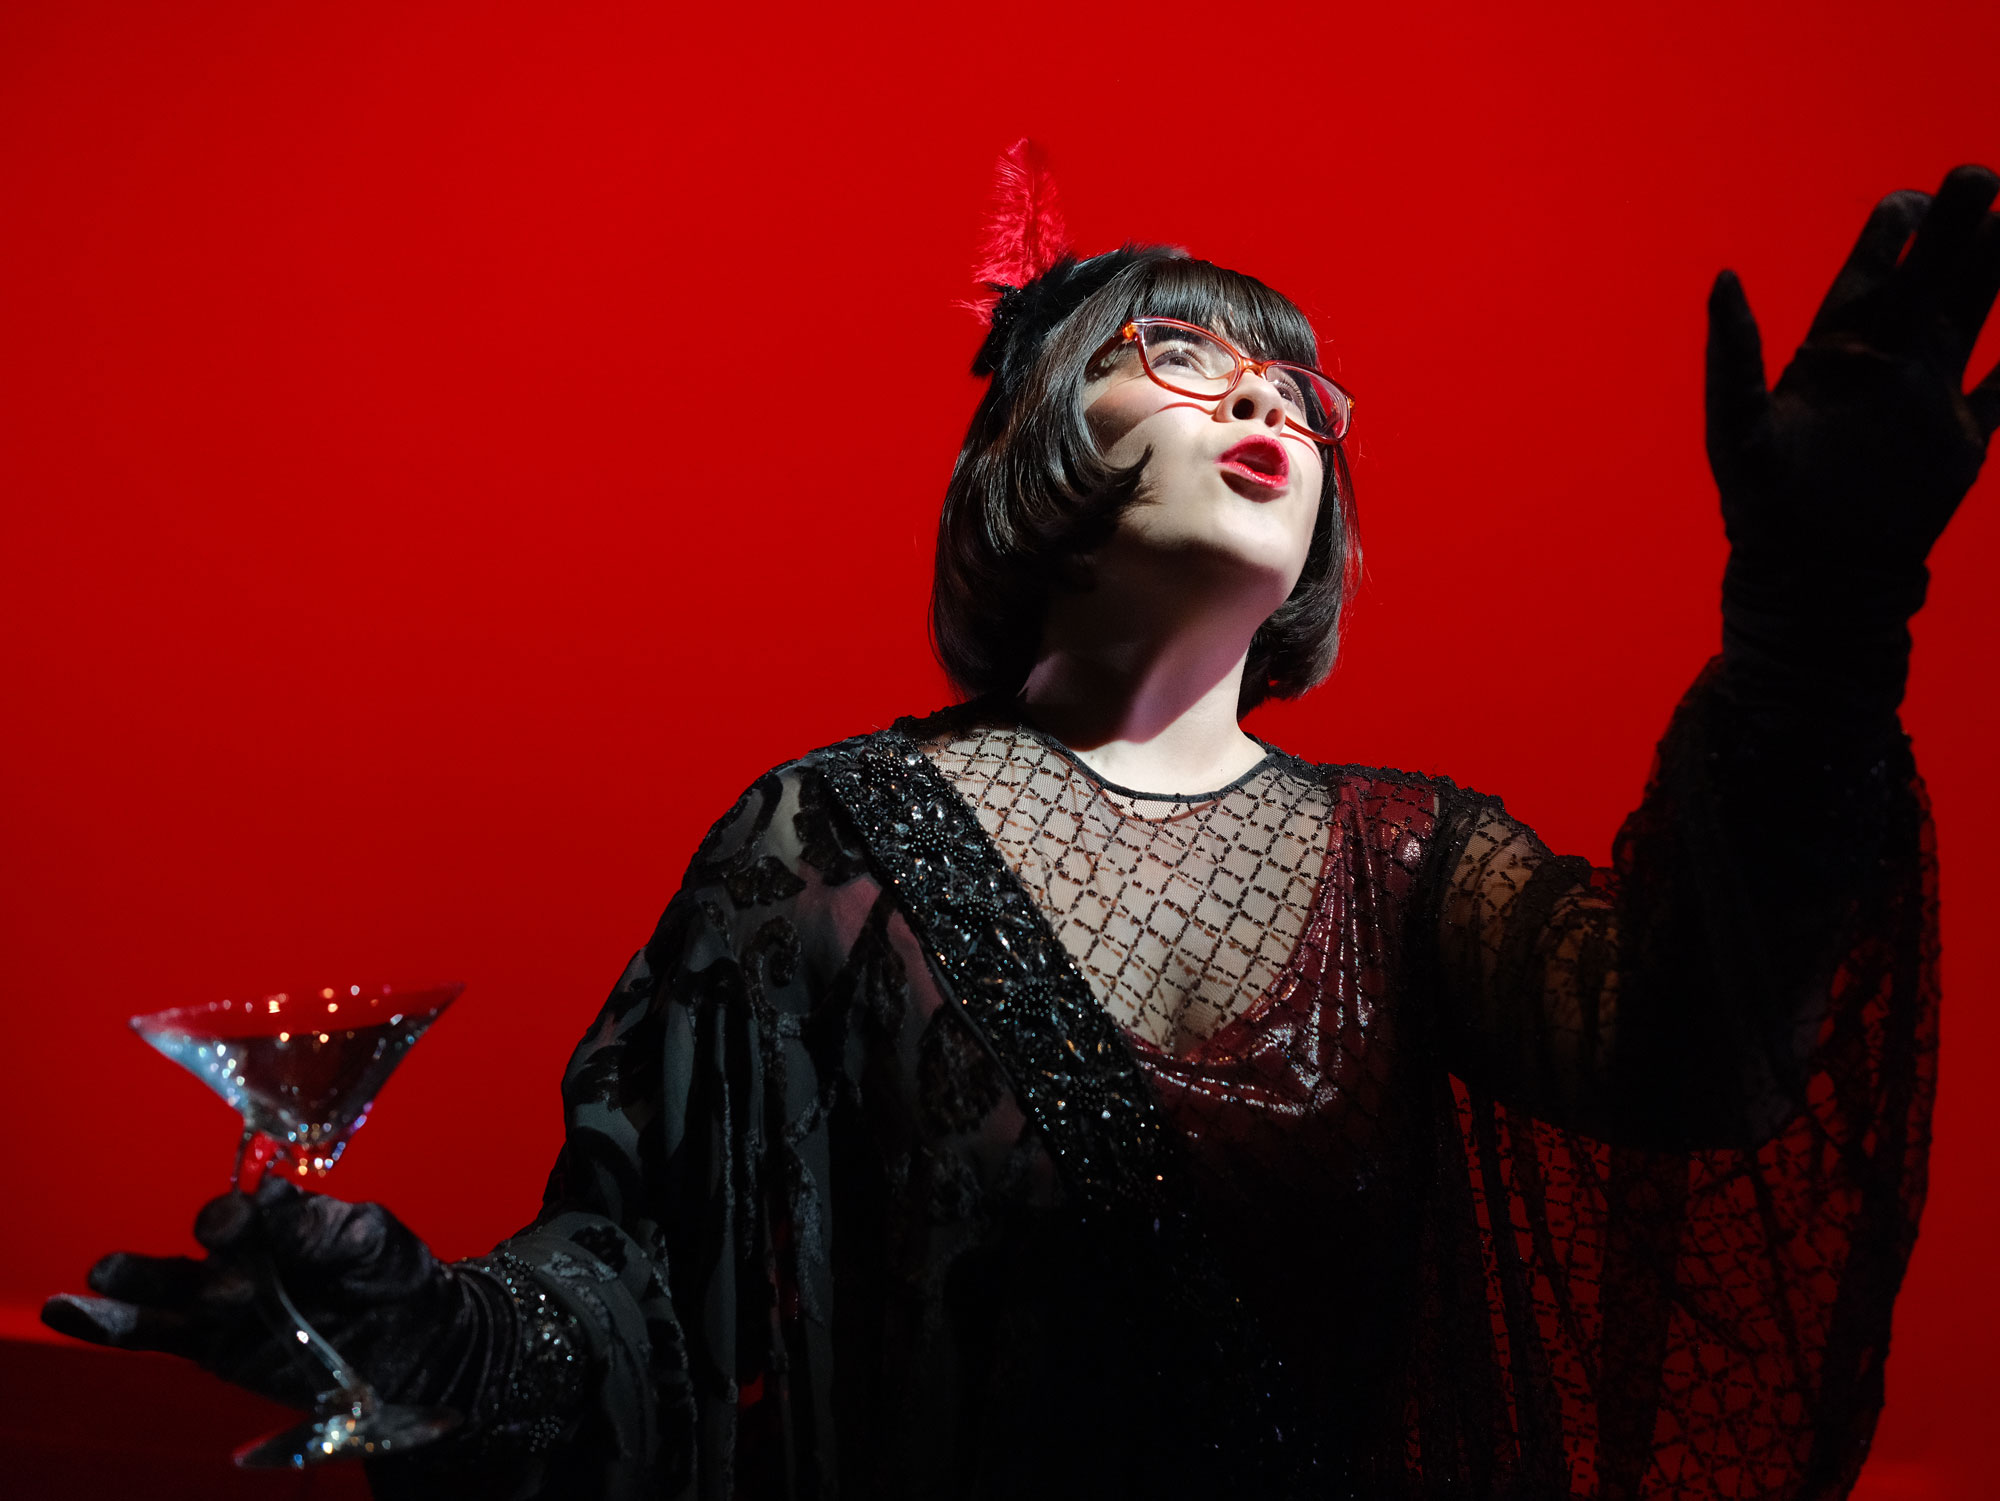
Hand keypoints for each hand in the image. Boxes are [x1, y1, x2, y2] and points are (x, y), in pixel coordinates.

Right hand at [41, 1177, 462, 1410]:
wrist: (413, 1334)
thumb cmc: (391, 1271)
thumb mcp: (372, 1238)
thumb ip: (327, 1227)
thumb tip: (279, 1206)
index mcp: (284, 1214)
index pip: (256, 1210)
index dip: (242, 1217)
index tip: (232, 1226)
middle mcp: (245, 1252)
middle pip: (205, 1254)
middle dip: (197, 1267)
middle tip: (209, 1283)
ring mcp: (224, 1301)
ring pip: (171, 1294)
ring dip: (135, 1286)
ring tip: (102, 1278)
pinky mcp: (212, 1345)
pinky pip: (159, 1334)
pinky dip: (114, 1325)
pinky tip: (72, 1312)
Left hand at [1707, 164, 1999, 582]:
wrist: (1810, 574)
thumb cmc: (1760, 503)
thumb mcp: (1735, 426)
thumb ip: (1732, 353)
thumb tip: (1722, 278)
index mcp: (1839, 337)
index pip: (1878, 253)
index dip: (1902, 218)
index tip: (1918, 206)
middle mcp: (1890, 351)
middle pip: (1941, 264)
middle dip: (1966, 217)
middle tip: (1984, 178)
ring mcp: (1930, 390)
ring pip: (1981, 303)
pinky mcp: (1962, 439)